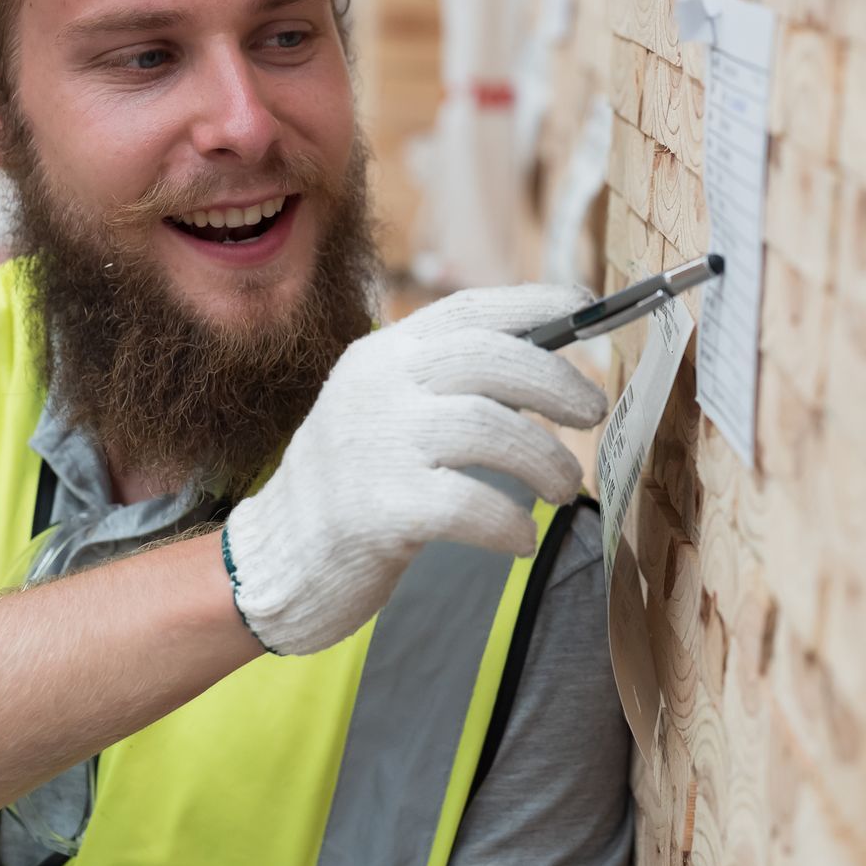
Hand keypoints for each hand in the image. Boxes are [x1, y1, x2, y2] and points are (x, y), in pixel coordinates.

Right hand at [222, 283, 607, 654]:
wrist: (272, 561)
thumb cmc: (351, 486)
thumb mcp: (386, 410)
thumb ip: (447, 383)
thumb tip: (547, 365)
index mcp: (383, 355)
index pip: (468, 309)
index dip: (536, 304)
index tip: (588, 311)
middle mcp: (377, 386)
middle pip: (491, 359)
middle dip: (557, 385)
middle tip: (593, 414)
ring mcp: (374, 445)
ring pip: (490, 428)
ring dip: (546, 461)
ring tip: (564, 488)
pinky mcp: (378, 510)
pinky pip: (470, 504)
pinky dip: (510, 521)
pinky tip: (519, 536)